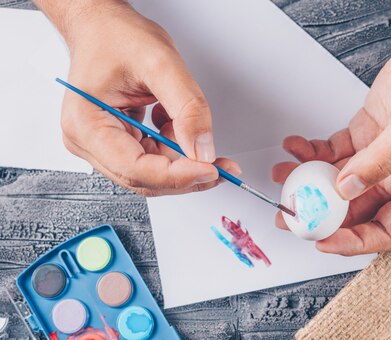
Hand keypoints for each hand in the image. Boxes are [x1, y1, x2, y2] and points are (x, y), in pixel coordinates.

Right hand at [58, 2, 238, 195]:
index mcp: (86, 124)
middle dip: (187, 174)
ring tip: (186, 123)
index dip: (177, 175)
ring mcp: (103, 145)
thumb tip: (203, 150)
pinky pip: (153, 160)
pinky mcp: (119, 143)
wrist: (104, 26)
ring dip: (181, 157)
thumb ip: (188, 109)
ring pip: (153, 173)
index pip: (136, 168)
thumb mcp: (162, 64)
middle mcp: (88, 141)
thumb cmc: (117, 37)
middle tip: (222, 166)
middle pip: (145, 178)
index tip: (210, 169)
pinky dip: (173, 147)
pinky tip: (172, 122)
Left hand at [273, 30, 390, 254]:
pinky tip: (295, 147)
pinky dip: (311, 153)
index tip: (323, 240)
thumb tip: (348, 188)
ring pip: (336, 183)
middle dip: (319, 215)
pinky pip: (332, 154)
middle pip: (353, 211)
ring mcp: (377, 158)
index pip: (385, 231)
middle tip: (290, 214)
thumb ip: (383, 158)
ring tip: (282, 176)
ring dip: (308, 182)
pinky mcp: (363, 138)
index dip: (353, 242)